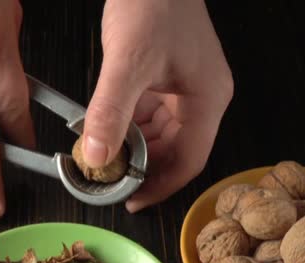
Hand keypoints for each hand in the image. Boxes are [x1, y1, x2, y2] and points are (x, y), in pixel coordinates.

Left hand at [82, 0, 232, 212]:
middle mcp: (201, 97)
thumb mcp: (127, 63)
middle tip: (108, 182)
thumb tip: (96, 157)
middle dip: (141, 168)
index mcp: (207, 99)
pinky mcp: (165, 78)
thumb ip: (110, 112)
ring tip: (101, 158)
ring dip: (131, 148)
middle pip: (174, 151)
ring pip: (158, 135)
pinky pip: (147, 115)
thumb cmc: (153, 1)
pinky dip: (126, 126)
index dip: (159, 186)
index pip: (189, 161)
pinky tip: (104, 130)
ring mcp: (184, 88)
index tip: (130, 201)